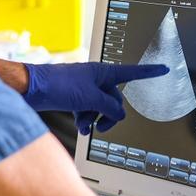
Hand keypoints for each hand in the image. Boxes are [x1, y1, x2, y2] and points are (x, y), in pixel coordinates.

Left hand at [23, 62, 168, 133]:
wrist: (33, 88)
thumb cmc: (58, 85)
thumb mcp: (91, 98)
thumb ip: (109, 107)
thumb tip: (118, 114)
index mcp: (103, 72)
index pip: (132, 72)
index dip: (149, 72)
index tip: (163, 68)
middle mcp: (96, 79)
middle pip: (115, 100)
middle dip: (109, 115)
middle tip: (101, 125)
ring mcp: (85, 88)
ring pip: (101, 108)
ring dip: (95, 119)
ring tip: (85, 126)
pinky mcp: (75, 97)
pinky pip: (88, 111)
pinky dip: (85, 120)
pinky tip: (80, 126)